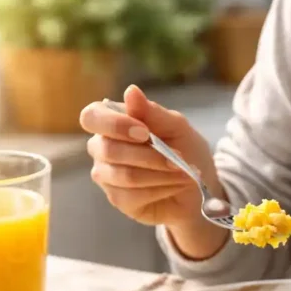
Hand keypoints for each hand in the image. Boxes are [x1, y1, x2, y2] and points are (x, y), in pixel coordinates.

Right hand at [80, 85, 210, 227]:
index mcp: (110, 122)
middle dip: (150, 156)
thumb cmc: (184, 150)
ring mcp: (107, 177)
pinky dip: (161, 189)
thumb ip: (152, 112)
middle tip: (179, 158)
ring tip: (184, 173)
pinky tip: (175, 185)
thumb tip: (131, 91)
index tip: (145, 133)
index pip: (91, 117)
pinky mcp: (118, 200)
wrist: (199, 186)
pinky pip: (133, 196)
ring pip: (125, 176)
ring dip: (161, 174)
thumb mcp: (176, 127)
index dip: (114, 125)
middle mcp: (101, 148)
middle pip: (109, 151)